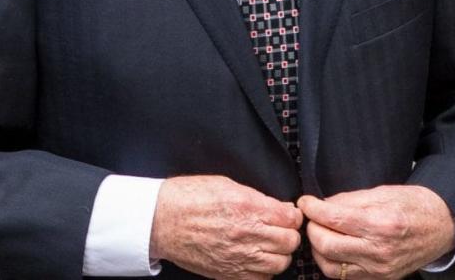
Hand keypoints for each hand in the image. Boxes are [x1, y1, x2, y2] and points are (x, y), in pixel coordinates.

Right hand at [150, 175, 302, 279]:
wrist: (162, 220)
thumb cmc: (190, 197)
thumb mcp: (228, 184)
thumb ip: (257, 198)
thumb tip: (278, 207)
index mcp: (250, 208)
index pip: (291, 218)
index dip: (293, 215)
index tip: (288, 215)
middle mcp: (247, 234)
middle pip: (290, 241)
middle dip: (289, 234)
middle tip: (281, 230)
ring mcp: (238, 257)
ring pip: (280, 263)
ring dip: (279, 254)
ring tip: (270, 246)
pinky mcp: (227, 273)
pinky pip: (260, 279)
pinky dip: (264, 271)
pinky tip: (256, 260)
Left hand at [298, 185, 454, 278]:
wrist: (442, 227)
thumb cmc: (415, 205)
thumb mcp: (385, 192)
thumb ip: (351, 200)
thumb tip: (323, 204)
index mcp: (382, 224)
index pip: (334, 219)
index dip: (313, 209)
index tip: (305, 201)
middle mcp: (379, 251)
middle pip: (327, 245)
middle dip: (312, 229)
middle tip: (312, 217)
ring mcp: (379, 270)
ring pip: (330, 266)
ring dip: (318, 249)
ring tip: (321, 233)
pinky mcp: (379, 279)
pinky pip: (343, 276)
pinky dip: (332, 262)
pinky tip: (334, 248)